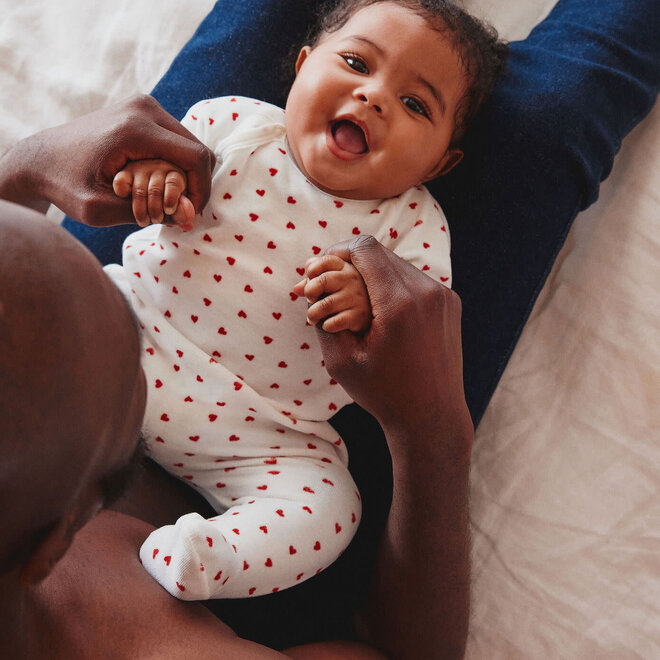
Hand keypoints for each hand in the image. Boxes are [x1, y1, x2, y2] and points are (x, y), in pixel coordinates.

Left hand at [0, 95, 214, 225]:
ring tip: (174, 199)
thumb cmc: (65, 186)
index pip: (196, 157)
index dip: (202, 190)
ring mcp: (143, 105)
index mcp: (136, 129)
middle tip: (185, 210)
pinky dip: (177, 163)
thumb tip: (191, 218)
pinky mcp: (141, 109)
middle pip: (197, 148)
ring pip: (189, 143)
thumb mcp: (101, 210)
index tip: (191, 213)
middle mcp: (144, 109)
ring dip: (188, 173)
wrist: (40, 158)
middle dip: (197, 183)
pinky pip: (175, 138)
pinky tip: (164, 183)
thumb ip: (147, 213)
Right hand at [113, 159, 194, 230]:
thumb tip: (188, 221)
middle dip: (155, 210)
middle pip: (156, 191)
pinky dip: (122, 192)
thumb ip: (182, 215)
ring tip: (143, 221)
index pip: (174, 183)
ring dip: (141, 210)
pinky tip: (126, 200)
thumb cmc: (167, 204)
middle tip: (155, 220)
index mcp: (176, 175)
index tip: (168, 211)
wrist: (147, 198)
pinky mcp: (124, 173)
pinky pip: (121, 182)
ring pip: (139, 191)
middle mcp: (158, 168)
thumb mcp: (177, 209)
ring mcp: (140, 169)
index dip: (171, 199)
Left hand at [293, 254, 371, 332]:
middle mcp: (353, 280)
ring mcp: (357, 298)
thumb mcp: (332, 285)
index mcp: (346, 268)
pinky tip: (328, 326)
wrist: (372, 318)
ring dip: (313, 314)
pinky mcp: (360, 316)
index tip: (309, 279)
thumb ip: (313, 282)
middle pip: (322, 280)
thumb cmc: (346, 297)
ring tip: (312, 319)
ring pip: (325, 305)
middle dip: (310, 291)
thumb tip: (295, 289)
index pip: (327, 260)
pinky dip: (327, 326)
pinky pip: (334, 322)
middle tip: (310, 299)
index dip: (312, 269)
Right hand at [313, 235, 469, 435]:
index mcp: (398, 303)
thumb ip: (322, 319)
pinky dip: (392, 285)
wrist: (432, 417)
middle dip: (351, 262)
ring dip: (372, 273)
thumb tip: (311, 289)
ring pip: (398, 264)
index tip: (320, 267)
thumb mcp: (340, 360)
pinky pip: (414, 280)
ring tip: (353, 297)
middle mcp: (427, 292)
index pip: (364, 248)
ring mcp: (443, 296)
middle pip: (380, 253)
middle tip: (330, 282)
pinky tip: (379, 309)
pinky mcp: (450, 303)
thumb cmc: (383, 393)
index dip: (336, 251)